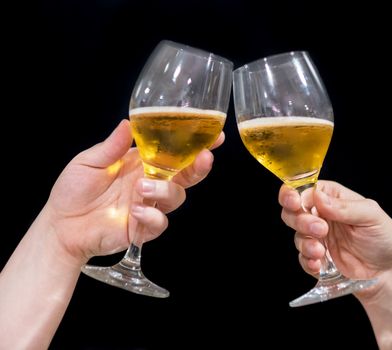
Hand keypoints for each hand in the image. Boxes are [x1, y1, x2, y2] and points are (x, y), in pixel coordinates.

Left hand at [40, 120, 222, 263]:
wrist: (60, 225)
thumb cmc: (73, 190)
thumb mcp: (88, 162)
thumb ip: (111, 147)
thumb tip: (128, 124)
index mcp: (142, 163)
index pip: (175, 153)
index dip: (197, 145)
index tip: (215, 137)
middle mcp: (151, 182)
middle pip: (187, 175)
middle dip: (199, 167)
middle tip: (203, 158)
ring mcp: (149, 206)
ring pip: (176, 196)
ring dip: (165, 190)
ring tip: (142, 188)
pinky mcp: (143, 228)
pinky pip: (160, 222)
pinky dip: (152, 215)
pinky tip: (135, 210)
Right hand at [278, 180, 391, 300]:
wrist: (388, 270)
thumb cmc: (384, 237)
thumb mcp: (371, 215)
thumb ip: (345, 207)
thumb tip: (319, 197)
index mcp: (334, 198)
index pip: (306, 189)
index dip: (294, 194)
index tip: (296, 203)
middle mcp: (323, 215)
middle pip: (293, 211)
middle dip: (300, 220)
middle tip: (320, 230)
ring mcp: (319, 237)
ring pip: (296, 235)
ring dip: (305, 243)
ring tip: (321, 251)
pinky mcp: (318, 257)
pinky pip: (302, 258)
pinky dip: (307, 261)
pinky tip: (319, 264)